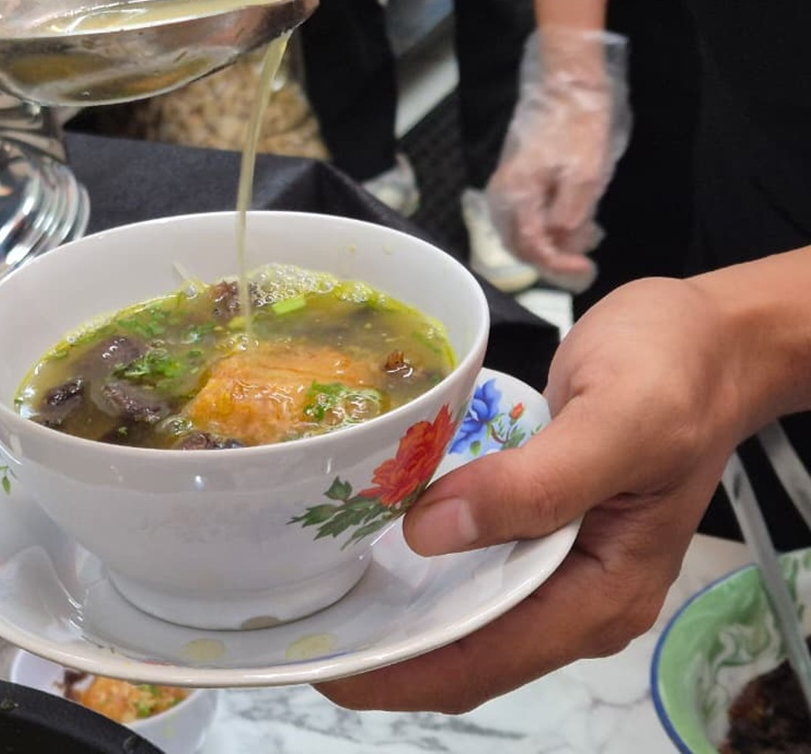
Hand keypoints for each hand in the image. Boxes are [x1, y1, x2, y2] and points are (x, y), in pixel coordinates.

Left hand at [315, 277, 746, 712]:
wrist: (708, 339)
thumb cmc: (674, 371)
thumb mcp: (617, 420)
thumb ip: (536, 484)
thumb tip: (432, 533)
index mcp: (603, 593)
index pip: (486, 660)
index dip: (401, 670)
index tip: (326, 663)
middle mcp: (576, 594)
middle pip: (465, 649)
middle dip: (384, 648)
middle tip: (302, 624)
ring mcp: (555, 562)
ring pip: (462, 611)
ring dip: (395, 609)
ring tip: (318, 590)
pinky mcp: (537, 527)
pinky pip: (468, 564)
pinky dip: (418, 563)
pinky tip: (367, 540)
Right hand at [486, 29, 630, 292]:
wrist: (567, 88)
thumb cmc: (579, 127)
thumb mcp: (585, 176)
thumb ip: (570, 217)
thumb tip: (562, 246)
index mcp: (517, 195)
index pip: (532, 248)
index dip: (558, 265)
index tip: (585, 270)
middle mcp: (504, 197)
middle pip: (521, 247)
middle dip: (553, 259)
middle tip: (584, 262)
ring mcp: (506, 189)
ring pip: (522, 235)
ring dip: (550, 246)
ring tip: (583, 242)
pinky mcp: (515, 182)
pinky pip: (524, 219)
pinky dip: (546, 230)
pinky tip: (571, 224)